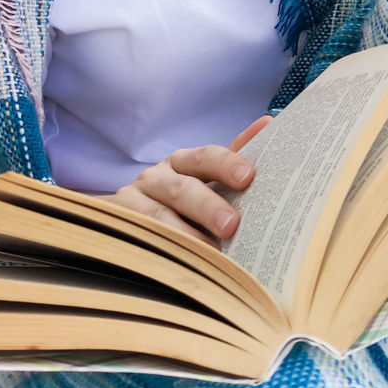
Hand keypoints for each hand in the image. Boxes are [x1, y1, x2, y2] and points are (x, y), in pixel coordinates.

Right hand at [111, 115, 272, 245]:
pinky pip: (141, 240)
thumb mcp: (206, 179)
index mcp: (182, 162)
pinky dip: (162, 252)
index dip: (225, 164)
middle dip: (207, 206)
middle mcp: (156, 177)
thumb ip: (234, 157)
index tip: (247, 177)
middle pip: (182, 189)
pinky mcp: (120, 227)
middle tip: (231, 225)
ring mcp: (133, 203)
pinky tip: (180, 265)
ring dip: (185, 234)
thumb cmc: (183, 200)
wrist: (131, 221)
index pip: (205, 157)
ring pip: (158, 218)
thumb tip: (268, 122)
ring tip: (211, 252)